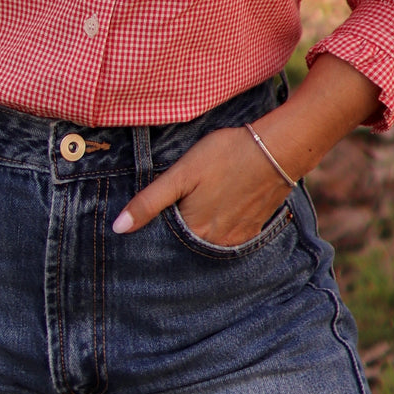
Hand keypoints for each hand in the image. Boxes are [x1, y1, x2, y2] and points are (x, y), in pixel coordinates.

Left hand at [113, 123, 292, 246]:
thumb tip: (118, 228)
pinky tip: (217, 207)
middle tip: (177, 203)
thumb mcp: (181, 174)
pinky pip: (227, 237)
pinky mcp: (251, 230)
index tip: (151, 214)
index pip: (163, 240)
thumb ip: (149, 202)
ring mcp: (235, 239)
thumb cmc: (224, 155)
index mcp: (193, 232)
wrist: (275, 149)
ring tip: (196, 204)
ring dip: (197, 229)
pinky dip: (218, 226)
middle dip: (176, 230)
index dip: (154, 227)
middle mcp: (214, 243)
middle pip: (185, 243)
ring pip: (206, 241)